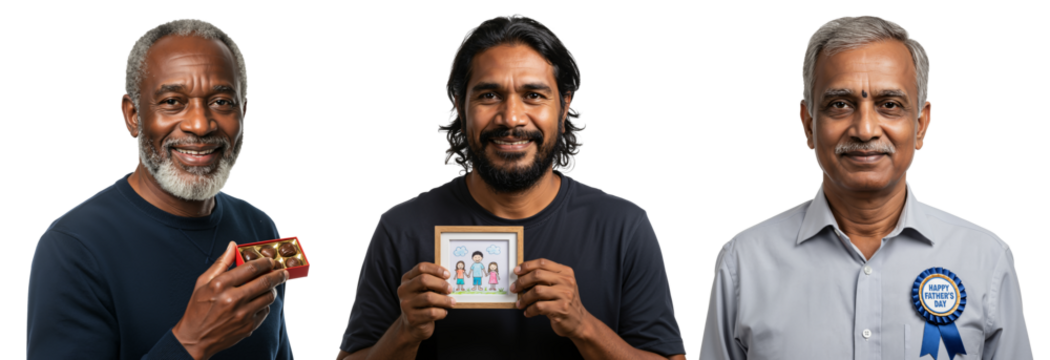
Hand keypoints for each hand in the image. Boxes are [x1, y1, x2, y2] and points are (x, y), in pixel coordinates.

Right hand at [172, 241, 288, 359]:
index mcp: (220, 285)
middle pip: (265, 281)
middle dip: (278, 274)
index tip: (271, 260)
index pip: (251, 268)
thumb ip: (221, 263)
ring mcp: (242, 314)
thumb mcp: (203, 282)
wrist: (195, 338)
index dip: (265, 262)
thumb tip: (232, 245)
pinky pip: (265, 310)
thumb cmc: (198, 309)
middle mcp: (233, 299)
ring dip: (272, 289)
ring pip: (269, 296)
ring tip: (269, 286)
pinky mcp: (248, 326)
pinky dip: (265, 304)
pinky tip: (259, 302)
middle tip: (283, 271)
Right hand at [397, 262, 455, 342]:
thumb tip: (449, 278)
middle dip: (441, 284)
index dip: (436, 269)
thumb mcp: (424, 290)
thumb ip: (432, 282)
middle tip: (450, 289)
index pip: (421, 268)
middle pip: (424, 280)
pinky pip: (431, 313)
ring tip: (451, 302)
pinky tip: (444, 312)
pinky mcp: (412, 318)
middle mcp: (403, 290)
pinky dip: (441, 312)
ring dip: (444, 300)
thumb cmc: (422, 304)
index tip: (447, 275)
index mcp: (407, 279)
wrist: (413, 326)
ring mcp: (406, 304)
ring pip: (429, 298)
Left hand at [510, 258, 589, 337]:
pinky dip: (530, 310)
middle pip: (538, 274)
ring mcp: (565, 295)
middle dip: (522, 281)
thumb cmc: (564, 302)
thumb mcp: (559, 286)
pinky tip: (528, 312)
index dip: (527, 266)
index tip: (516, 271)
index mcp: (565, 272)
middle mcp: (567, 281)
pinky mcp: (561, 308)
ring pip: (537, 290)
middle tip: (514, 288)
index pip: (542, 263)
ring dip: (524, 298)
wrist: (578, 321)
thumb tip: (521, 276)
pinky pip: (538, 306)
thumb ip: (545, 278)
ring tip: (520, 304)